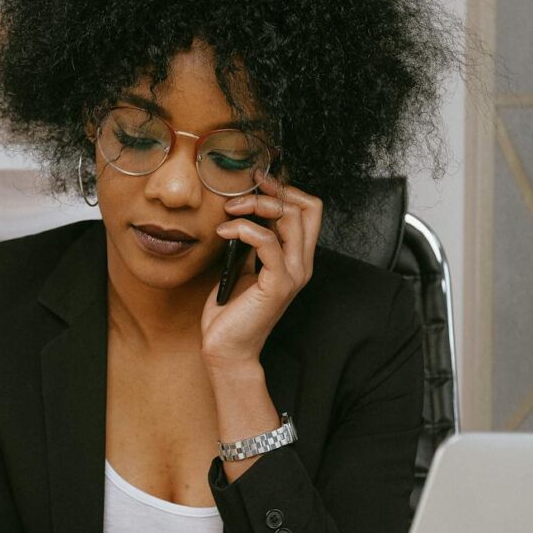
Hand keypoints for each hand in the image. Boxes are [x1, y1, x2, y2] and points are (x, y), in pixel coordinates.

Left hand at [201, 171, 322, 367]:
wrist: (227, 349)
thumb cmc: (231, 312)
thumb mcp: (242, 267)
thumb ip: (252, 244)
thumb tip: (243, 214)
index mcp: (296, 258)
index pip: (309, 209)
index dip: (285, 189)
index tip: (256, 183)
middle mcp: (301, 264)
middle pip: (307, 207)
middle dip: (272, 190)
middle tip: (241, 192)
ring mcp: (293, 274)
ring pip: (290, 218)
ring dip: (256, 206)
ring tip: (229, 210)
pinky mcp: (278, 285)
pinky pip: (267, 242)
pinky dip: (243, 228)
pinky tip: (223, 232)